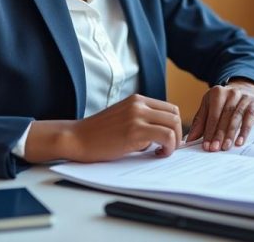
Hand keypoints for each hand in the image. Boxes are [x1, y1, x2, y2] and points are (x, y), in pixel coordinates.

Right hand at [66, 94, 182, 161]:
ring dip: (174, 142)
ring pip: (174, 125)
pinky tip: (157, 154)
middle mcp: (139, 104)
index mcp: (137, 100)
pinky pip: (166, 137)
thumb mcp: (123, 118)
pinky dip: (168, 148)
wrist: (76, 138)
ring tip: (162, 152)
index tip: (169, 140)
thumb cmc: (97, 134)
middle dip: (177, 134)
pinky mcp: (135, 131)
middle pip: (175, 115)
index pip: (170, 108)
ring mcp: (137, 116)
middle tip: (168, 148)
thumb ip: (141, 121)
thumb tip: (162, 137)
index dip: (174, 126)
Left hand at [186, 80, 253, 151]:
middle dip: (218, 134)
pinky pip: (249, 119)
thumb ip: (201, 121)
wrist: (247, 90)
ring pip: (235, 118)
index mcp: (216, 93)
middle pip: (223, 117)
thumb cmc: (225, 102)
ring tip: (225, 147)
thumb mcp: (211, 106)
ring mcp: (243, 98)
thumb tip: (190, 139)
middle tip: (214, 148)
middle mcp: (230, 93)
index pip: (212, 115)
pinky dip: (244, 132)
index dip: (208, 131)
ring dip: (230, 134)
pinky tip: (239, 142)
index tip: (205, 145)